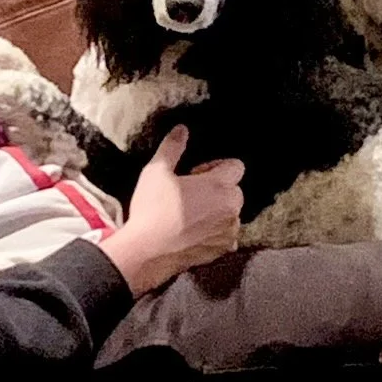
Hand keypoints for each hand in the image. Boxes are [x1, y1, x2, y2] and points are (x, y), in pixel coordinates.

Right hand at [99, 125, 243, 296]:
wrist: (145, 253)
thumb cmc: (152, 208)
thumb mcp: (156, 171)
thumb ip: (173, 147)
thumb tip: (182, 128)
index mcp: (221, 184)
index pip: (236, 166)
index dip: (216, 167)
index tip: (194, 175)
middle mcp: (232, 207)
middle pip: (234, 190)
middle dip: (218, 189)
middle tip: (190, 195)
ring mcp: (229, 231)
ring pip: (231, 213)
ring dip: (218, 211)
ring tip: (191, 216)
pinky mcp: (222, 250)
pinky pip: (227, 236)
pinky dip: (217, 233)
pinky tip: (196, 234)